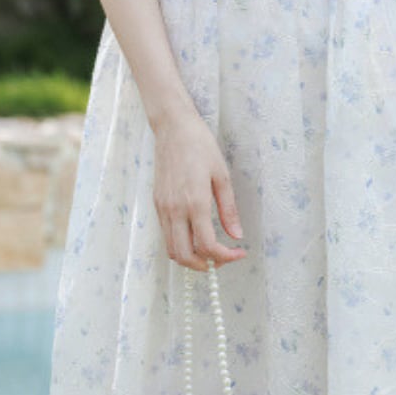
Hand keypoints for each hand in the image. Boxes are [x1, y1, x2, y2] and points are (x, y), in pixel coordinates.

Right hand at [152, 109, 246, 270]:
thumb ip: (228, 209)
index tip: (239, 253)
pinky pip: (166, 235)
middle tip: (223, 259)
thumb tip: (237, 235)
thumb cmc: (200, 146)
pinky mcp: (157, 204)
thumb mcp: (222, 176)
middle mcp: (175, 210)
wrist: (173, 128)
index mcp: (195, 202)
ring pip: (172, 249)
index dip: (225, 257)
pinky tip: (196, 236)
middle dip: (205, 266)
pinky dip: (180, 244)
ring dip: (191, 258)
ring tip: (210, 253)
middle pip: (184, 255)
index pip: (207, 245)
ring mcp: (163, 208)